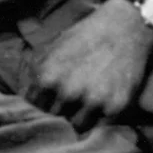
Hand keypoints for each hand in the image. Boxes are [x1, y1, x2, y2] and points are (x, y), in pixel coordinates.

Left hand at [25, 0, 152, 129]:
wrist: (126, 26)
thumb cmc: (87, 35)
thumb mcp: (54, 48)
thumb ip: (38, 73)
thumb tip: (27, 96)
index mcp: (48, 77)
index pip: (35, 105)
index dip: (44, 100)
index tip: (52, 95)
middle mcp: (68, 92)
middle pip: (55, 116)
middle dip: (61, 108)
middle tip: (73, 95)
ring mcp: (92, 101)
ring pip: (77, 126)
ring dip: (80, 116)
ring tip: (88, 100)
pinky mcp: (115, 107)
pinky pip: (100, 125)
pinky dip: (101, 117)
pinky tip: (104, 100)